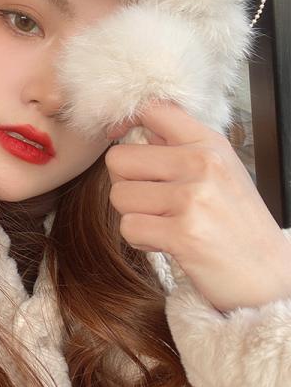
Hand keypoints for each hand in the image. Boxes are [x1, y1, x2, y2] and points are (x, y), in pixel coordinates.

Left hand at [105, 101, 290, 312]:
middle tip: (150, 201)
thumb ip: (178, 147)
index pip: (153, 109)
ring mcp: (193, 198)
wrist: (269, 276)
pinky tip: (165, 242)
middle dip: (124, 183)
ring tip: (164, 224)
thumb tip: (134, 127)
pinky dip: (140, 240)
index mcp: (208, 143)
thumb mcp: (218, 171)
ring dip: (133, 215)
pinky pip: (128, 227)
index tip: (121, 138)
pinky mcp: (184, 233)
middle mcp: (201, 163)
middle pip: (118, 158)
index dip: (125, 121)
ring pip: (118, 195)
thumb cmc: (236, 223)